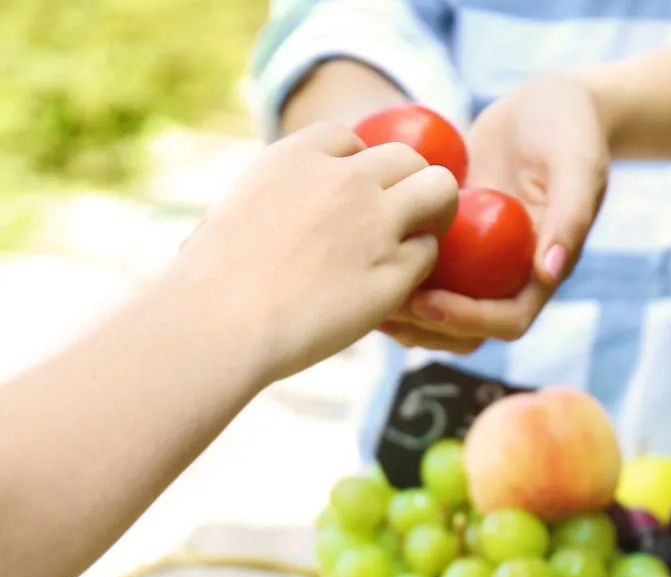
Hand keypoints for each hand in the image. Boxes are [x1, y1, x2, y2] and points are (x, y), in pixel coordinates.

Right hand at [175, 122, 458, 382]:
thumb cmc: (212, 281)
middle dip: (408, 186)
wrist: (222, 322)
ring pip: (440, 192)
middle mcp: (346, 179)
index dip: (358, 170)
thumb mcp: (234, 211)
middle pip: (408, 158)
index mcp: (300, 155)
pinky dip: (418, 268)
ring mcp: (376, 224)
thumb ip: (269, 198)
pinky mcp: (393, 272)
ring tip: (414, 245)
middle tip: (400, 222)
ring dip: (434, 216)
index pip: (352, 140)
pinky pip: (428, 254)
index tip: (350, 200)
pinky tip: (394, 287)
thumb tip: (257, 211)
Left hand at [380, 73, 609, 352]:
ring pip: (439, 312)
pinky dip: (393, 274)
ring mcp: (478, 265)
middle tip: (384, 306)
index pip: (507, 322)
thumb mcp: (577, 164)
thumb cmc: (568, 128)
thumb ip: (571, 215)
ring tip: (364, 297)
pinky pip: (422, 274)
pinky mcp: (454, 244)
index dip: (467, 321)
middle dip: (425, 328)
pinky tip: (359, 260)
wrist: (547, 104)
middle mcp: (508, 278)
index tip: (428, 302)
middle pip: (467, 332)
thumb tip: (548, 272)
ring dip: (404, 316)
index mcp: (540, 273)